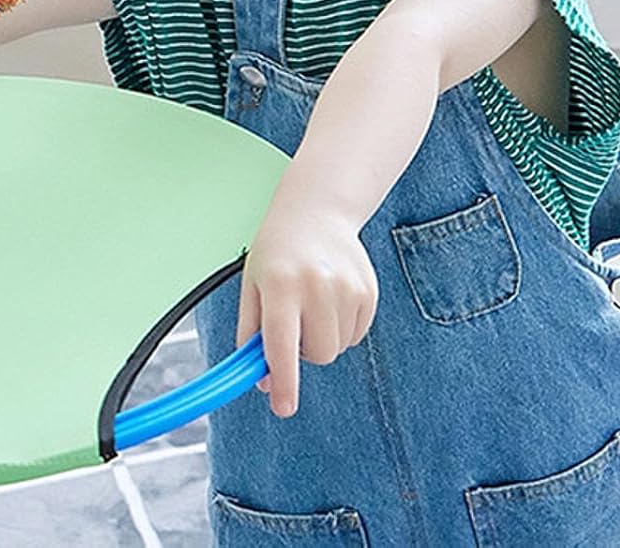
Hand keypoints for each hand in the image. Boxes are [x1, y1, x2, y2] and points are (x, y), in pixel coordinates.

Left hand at [235, 165, 378, 418]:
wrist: (316, 212)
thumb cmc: (277, 252)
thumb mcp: (252, 285)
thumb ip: (251, 334)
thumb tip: (261, 382)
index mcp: (280, 284)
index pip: (281, 343)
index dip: (283, 380)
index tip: (283, 407)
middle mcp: (316, 284)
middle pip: (317, 354)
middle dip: (303, 352)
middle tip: (292, 322)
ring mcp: (346, 287)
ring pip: (337, 348)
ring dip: (322, 338)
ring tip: (310, 304)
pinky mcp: (368, 291)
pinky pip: (355, 335)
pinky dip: (340, 328)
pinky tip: (330, 298)